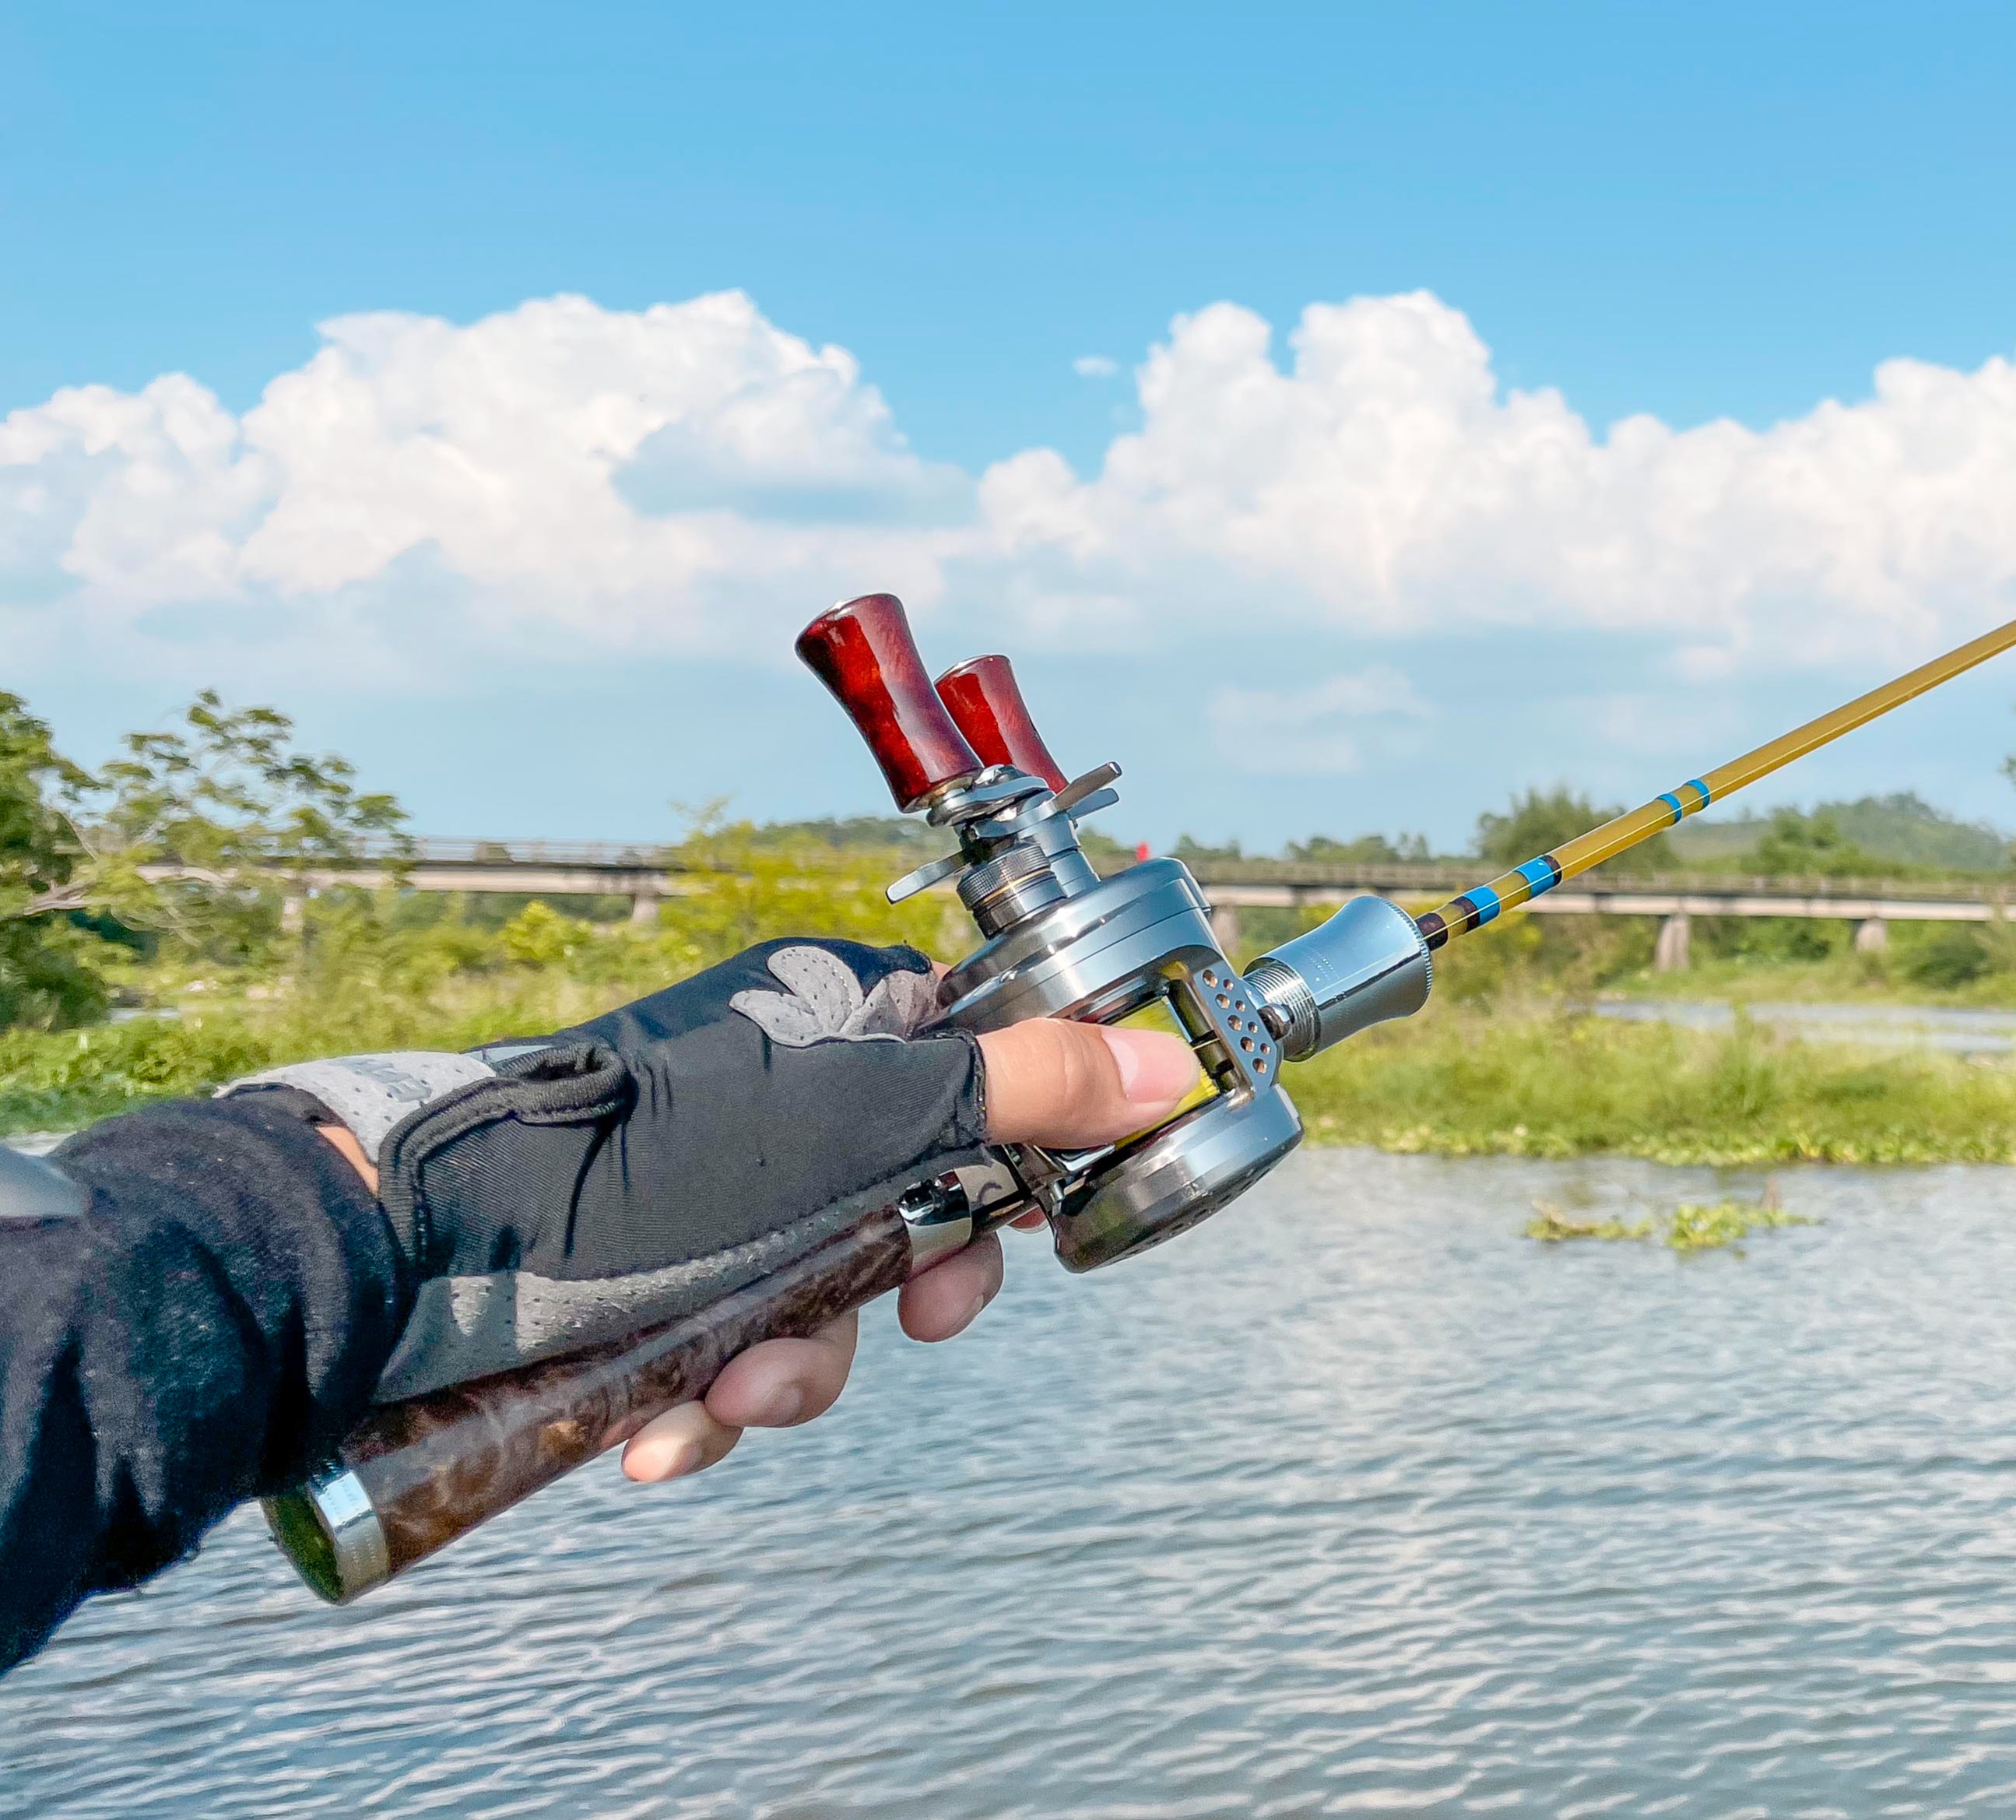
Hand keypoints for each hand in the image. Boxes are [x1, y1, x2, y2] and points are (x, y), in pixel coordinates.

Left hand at [614, 1013, 1198, 1482]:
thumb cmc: (631, 1163)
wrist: (412, 1256)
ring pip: (829, 1300)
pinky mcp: (653, 1286)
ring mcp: (716, 1200)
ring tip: (732, 1390)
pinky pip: (734, 1353)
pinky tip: (661, 1432)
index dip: (1021, 1155)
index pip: (983, 1063)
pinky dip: (709, 1402)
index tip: (1030, 1222)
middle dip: (905, 1293)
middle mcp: (782, 1105)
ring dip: (798, 1368)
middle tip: (915, 1320)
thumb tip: (1164, 1058)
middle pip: (921, 1203)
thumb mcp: (853, 1121)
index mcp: (837, 1022)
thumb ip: (1020, 1092)